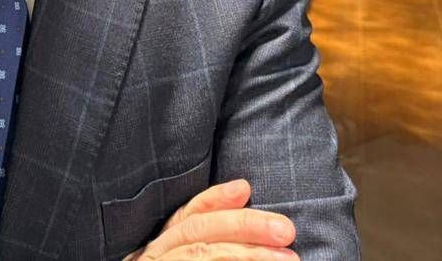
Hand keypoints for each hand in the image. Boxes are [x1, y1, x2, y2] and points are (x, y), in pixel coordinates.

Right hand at [121, 179, 297, 259]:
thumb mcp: (193, 259)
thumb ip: (213, 250)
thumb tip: (266, 238)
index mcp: (161, 252)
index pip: (186, 217)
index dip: (214, 199)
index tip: (245, 188)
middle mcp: (154, 260)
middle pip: (196, 233)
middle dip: (242, 225)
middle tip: (285, 229)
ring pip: (198, 255)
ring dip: (246, 254)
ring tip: (287, 259)